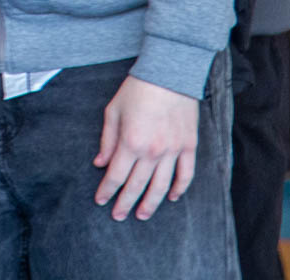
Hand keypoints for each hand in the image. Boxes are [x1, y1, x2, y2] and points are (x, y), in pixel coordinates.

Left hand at [93, 75, 198, 221]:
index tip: (101, 200)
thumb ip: (107, 140)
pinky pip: (186, 174)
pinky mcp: (189, 146)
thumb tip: (100, 163)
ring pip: (161, 187)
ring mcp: (173, 151)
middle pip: (137, 186)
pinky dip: (179, 189)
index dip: (107, 191)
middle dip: (125, 203)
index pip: (116, 176)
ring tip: (143, 215)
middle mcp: (152, 151)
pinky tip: (172, 198)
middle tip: (118, 216)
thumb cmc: (138, 89)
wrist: (169, 72)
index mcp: (130, 142)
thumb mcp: (113, 111)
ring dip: (151, 204)